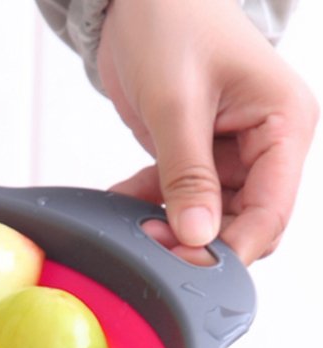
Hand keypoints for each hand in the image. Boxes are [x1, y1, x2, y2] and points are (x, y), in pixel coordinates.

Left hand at [97, 0, 317, 263]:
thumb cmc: (171, 24)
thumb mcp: (176, 104)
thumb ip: (187, 174)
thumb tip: (196, 236)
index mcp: (284, 124)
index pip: (272, 212)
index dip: (231, 248)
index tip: (186, 267)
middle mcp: (268, 144)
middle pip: (244, 224)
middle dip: (198, 243)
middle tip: (148, 246)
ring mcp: (234, 153)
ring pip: (210, 219)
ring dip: (170, 228)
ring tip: (129, 225)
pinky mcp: (200, 157)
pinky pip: (181, 200)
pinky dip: (150, 207)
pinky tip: (119, 202)